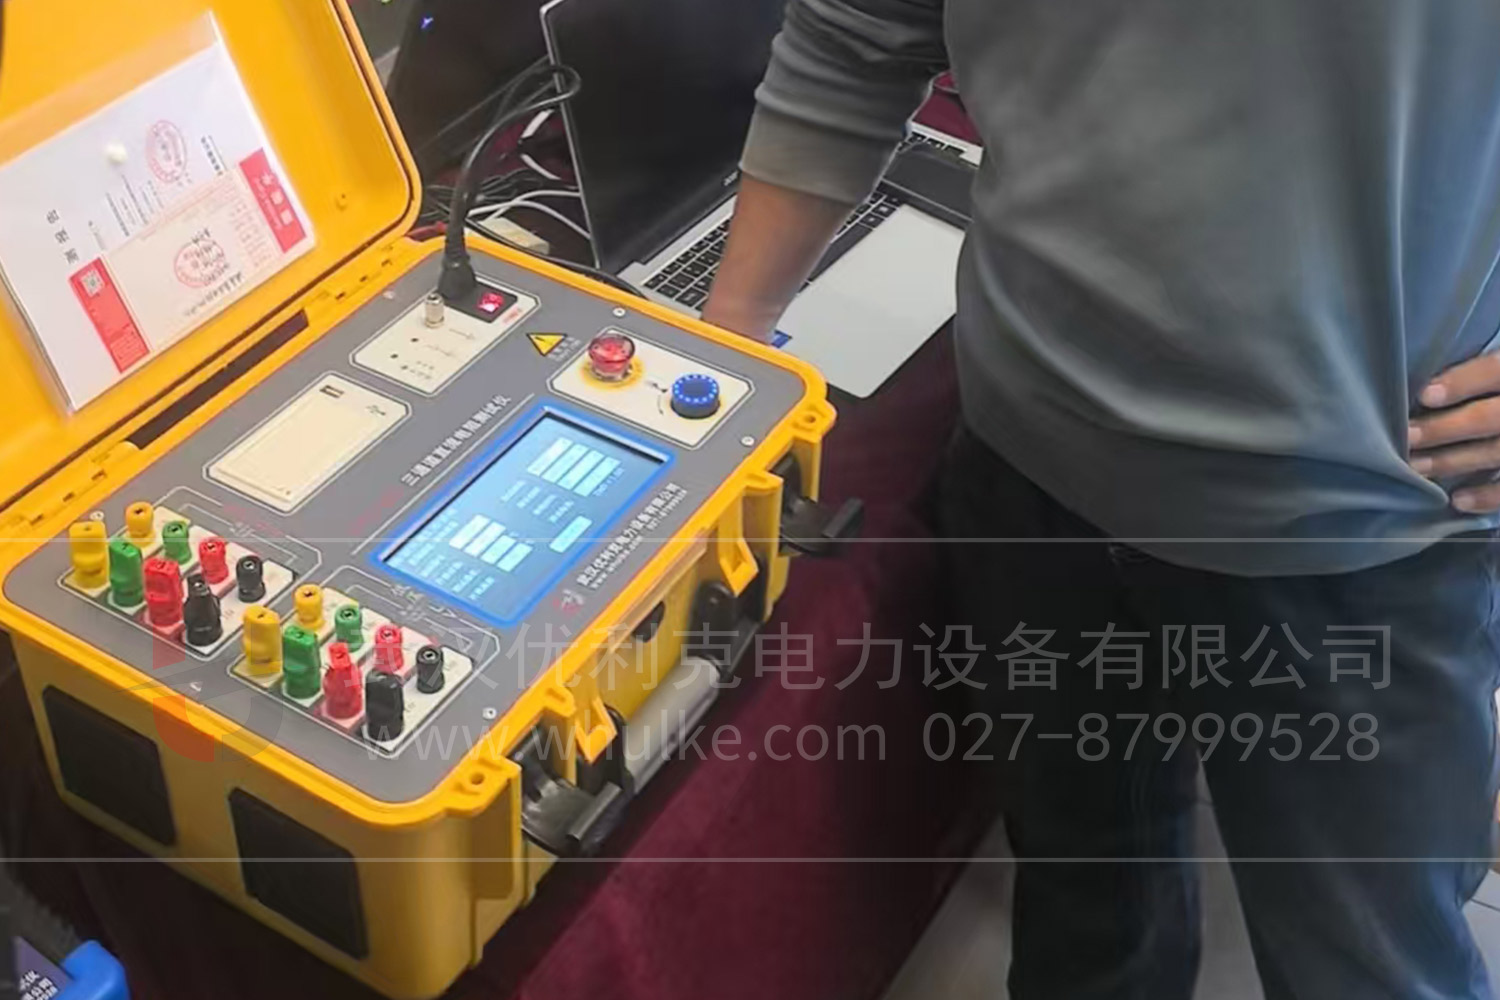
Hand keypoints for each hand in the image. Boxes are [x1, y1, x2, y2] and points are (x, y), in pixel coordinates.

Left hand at [1409, 353, 1499, 510]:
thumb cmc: (1498, 394)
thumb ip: (1477, 373)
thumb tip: (1424, 387)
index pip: (1495, 369)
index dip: (1462, 381)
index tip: (1425, 395)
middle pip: (1491, 417)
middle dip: (1445, 428)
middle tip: (1408, 437)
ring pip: (1496, 452)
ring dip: (1453, 461)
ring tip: (1416, 467)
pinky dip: (1488, 496)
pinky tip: (1458, 500)